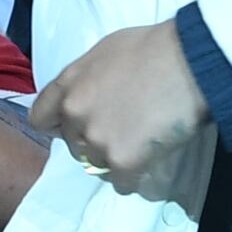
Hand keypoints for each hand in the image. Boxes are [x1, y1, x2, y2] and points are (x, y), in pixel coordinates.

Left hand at [37, 18, 215, 204]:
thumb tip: (94, 94)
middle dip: (94, 142)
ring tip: (141, 144)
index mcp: (68, 85)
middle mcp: (75, 114)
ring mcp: (97, 140)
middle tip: (125, 130)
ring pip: (97, 166)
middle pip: (74, 146)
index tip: (80, 125)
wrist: (190, 62)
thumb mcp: (107, 51)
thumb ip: (88, 78)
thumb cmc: (154, 47)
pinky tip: (150, 160)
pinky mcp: (122, 161)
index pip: (41, 119)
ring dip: (115, 160)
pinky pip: (122, 184)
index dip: (59, 125)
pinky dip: (135, 177)